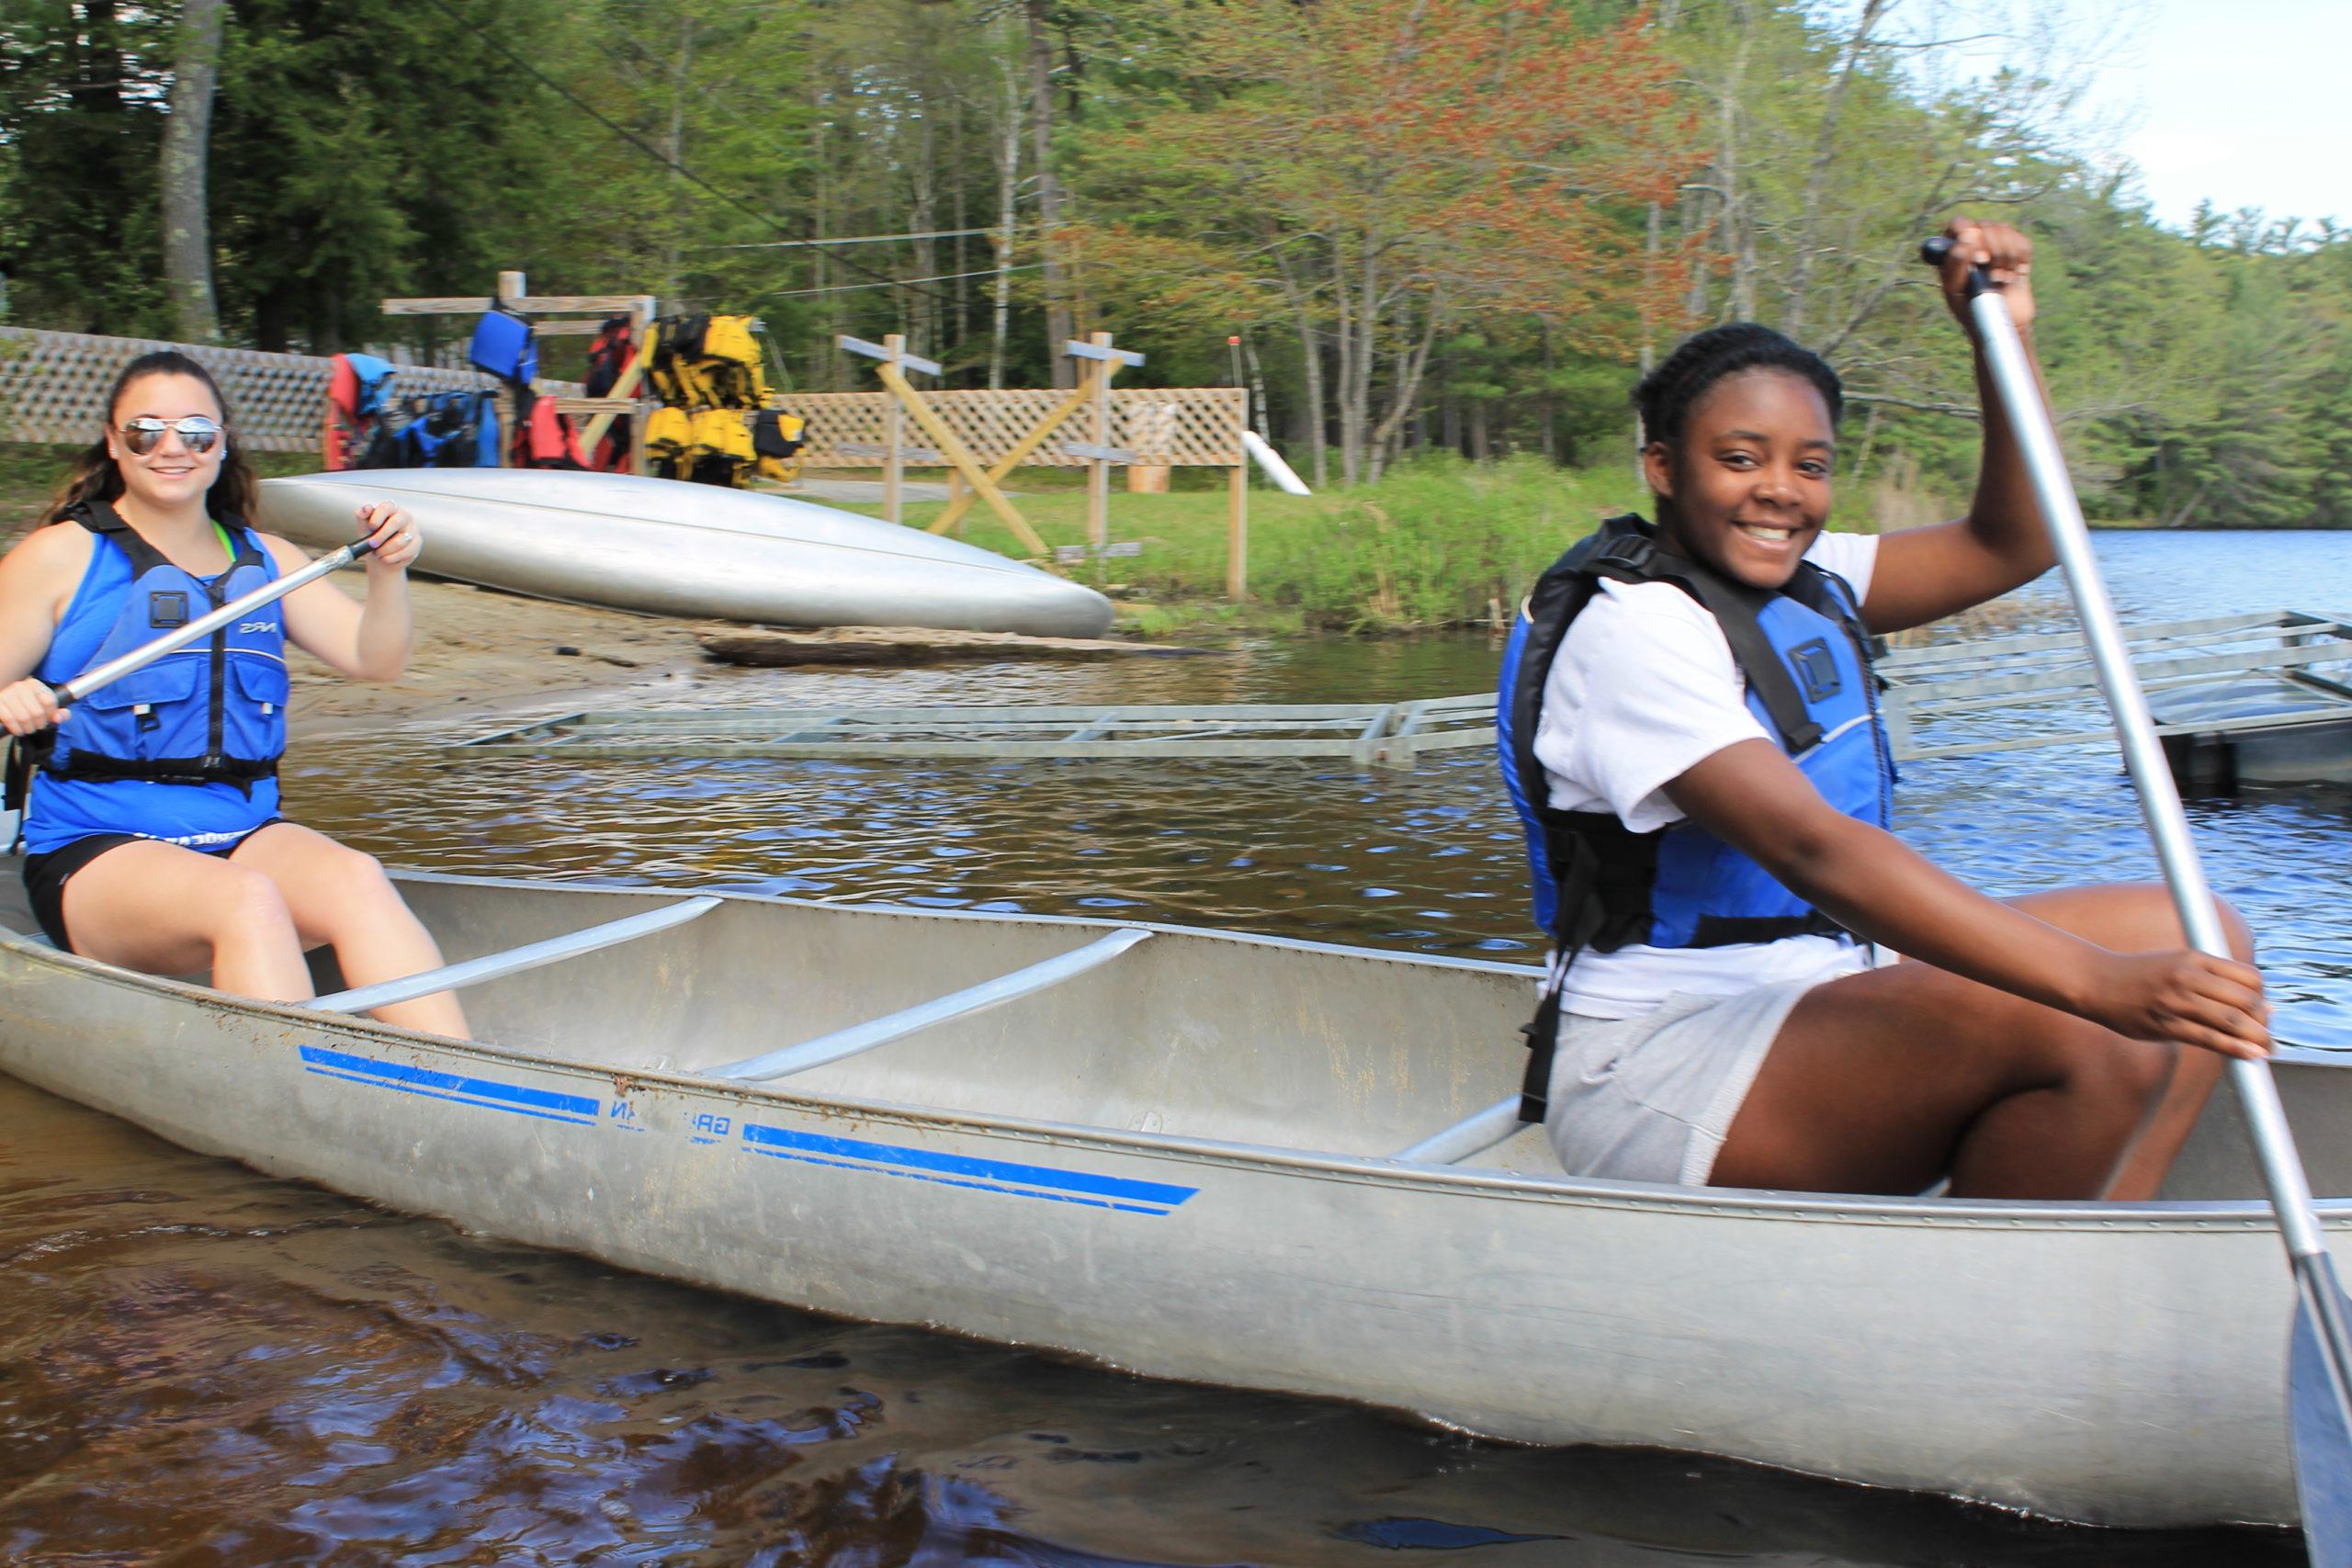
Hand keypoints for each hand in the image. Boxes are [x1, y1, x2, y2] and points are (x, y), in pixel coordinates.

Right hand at [0, 676, 62, 736]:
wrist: (6, 709)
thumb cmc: (27, 708)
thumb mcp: (45, 709)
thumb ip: (58, 713)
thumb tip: (60, 717)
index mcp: (35, 684)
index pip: (49, 701)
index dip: (51, 714)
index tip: (48, 719)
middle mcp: (20, 686)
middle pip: (37, 712)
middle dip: (39, 724)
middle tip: (37, 727)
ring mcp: (7, 694)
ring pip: (24, 717)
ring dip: (28, 728)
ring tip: (28, 729)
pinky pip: (9, 719)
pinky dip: (16, 729)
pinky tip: (18, 730)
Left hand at [358, 502, 420, 572]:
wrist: (380, 554)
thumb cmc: (373, 537)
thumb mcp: (364, 525)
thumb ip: (362, 515)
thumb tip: (365, 508)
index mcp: (391, 508)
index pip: (387, 507)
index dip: (378, 517)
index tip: (371, 527)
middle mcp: (404, 516)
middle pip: (396, 522)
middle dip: (381, 536)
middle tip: (371, 544)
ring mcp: (413, 529)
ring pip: (400, 541)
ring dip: (385, 550)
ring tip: (378, 553)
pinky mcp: (417, 543)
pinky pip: (406, 552)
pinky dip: (392, 558)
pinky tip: (386, 558)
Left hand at [1937, 215, 2035, 335]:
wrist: (2001, 324)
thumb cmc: (1971, 309)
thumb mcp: (1956, 289)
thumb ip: (1956, 262)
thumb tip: (1968, 236)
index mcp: (1953, 250)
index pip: (1958, 223)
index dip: (1968, 234)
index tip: (1977, 256)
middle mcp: (1975, 242)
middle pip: (1985, 224)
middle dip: (1990, 249)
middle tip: (1990, 274)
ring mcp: (1997, 245)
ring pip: (2005, 230)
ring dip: (2004, 258)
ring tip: (1999, 279)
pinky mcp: (2018, 252)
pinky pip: (2023, 242)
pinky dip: (2019, 261)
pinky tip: (2012, 276)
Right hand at [2084, 948, 2270, 1059]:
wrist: (2097, 982)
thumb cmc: (2142, 976)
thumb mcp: (2178, 962)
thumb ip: (2215, 979)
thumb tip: (2266, 1005)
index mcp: (2195, 958)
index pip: (2250, 978)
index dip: (2262, 996)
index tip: (2260, 1010)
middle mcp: (2189, 977)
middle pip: (2247, 1000)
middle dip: (2263, 1021)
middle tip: (2265, 1034)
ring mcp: (2177, 1001)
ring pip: (2233, 1021)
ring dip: (2257, 1038)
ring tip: (2265, 1049)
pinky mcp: (2166, 1025)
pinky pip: (2209, 1039)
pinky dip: (2235, 1048)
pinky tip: (2250, 1055)